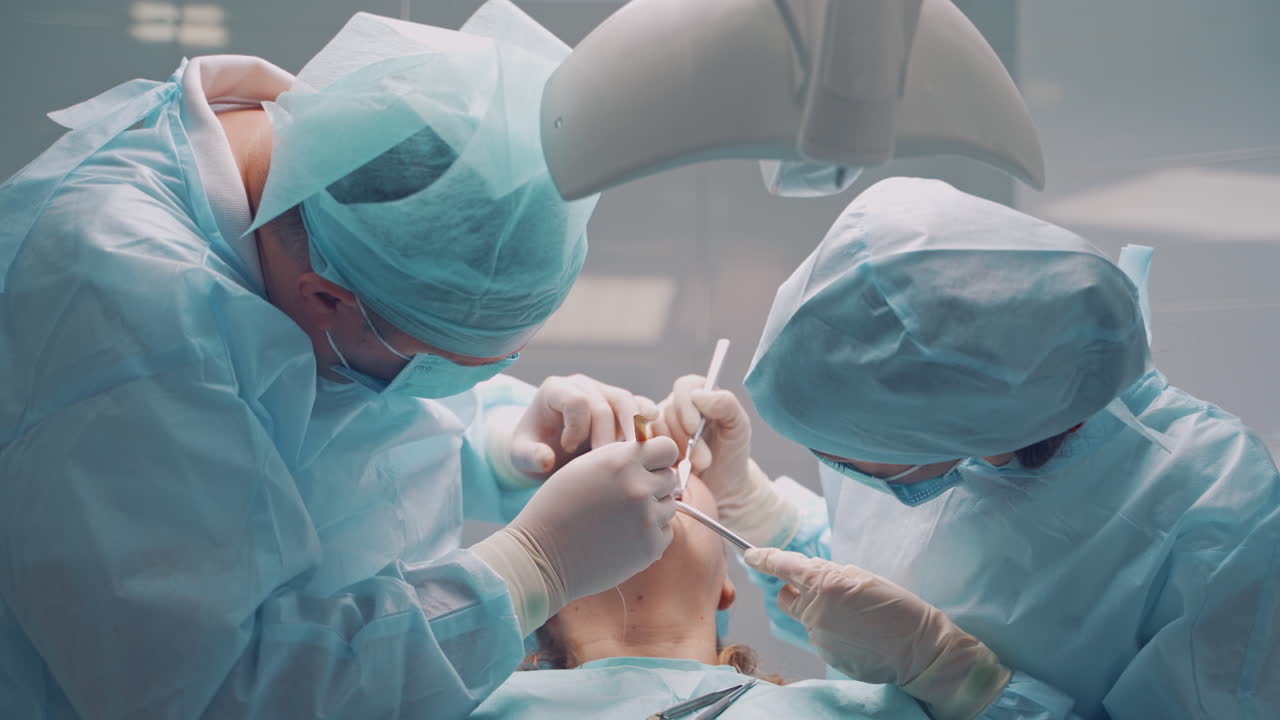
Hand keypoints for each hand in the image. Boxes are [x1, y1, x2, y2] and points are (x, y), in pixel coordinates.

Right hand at [506, 437, 679, 604]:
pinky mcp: (650, 547)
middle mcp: (638, 487)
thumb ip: (619, 456)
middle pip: (669, 478)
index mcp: (621, 461)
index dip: (659, 457)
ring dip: (651, 510)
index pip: (667, 448)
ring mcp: (647, 519)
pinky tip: (621, 537)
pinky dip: (649, 534)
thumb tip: (651, 455)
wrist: (542, 556)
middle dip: (653, 484)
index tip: (648, 466)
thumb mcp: (583, 467)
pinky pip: (665, 532)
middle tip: (624, 497)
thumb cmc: (556, 508)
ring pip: (668, 506)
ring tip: (618, 519)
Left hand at [510, 374, 657, 478]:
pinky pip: (641, 407)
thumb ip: (529, 457)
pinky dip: (648, 424)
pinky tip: (650, 445)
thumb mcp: (521, 456)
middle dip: (607, 437)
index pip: (577, 401)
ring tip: (631, 459)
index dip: (577, 428)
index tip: (569, 450)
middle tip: (605, 467)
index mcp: (555, 390)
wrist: (546, 450)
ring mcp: (604, 392)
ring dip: (632, 432)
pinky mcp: (621, 405)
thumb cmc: (533, 451)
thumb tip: (547, 460)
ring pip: (628, 403)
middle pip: (606, 404)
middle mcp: (582, 385)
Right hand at [653, 375, 751, 500]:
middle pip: (667, 410)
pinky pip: (644, 447)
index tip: (694, 427)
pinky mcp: (649, 446)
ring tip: (694, 467)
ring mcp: (660, 426)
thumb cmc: (732, 454)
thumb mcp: (738, 428)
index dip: (686, 405)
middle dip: (684, 437)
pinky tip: (677, 469)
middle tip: (704, 460)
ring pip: (655, 429)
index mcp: (698, 394)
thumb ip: (727, 405)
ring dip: (674, 451)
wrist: (722, 487)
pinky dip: (660, 459)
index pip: (683, 387)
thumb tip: (699, 395)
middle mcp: (676, 406)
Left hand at [745, 548, 1010, 719]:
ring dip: (821, 614)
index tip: (750, 555)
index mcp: (824, 583)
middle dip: (795, 592)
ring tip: (856, 618)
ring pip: (805, 619)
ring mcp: (819, 637)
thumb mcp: (863, 577)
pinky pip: (821, 638)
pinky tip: (858, 635)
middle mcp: (815, 611)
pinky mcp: (826, 656)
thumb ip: (830, 574)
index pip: (782, 567)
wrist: (919, 651)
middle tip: (822, 592)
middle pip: (785, 598)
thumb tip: (808, 575)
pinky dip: (833, 633)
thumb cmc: (898, 608)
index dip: (763, 559)